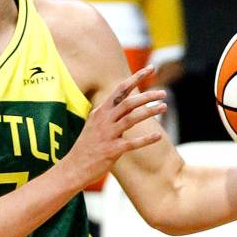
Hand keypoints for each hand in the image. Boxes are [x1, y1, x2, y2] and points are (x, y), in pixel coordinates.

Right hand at [66, 66, 166, 182]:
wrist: (73, 167)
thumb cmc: (87, 146)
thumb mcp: (95, 124)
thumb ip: (109, 114)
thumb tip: (124, 105)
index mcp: (100, 112)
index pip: (120, 90)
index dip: (136, 77)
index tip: (150, 68)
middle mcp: (103, 120)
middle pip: (127, 102)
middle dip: (147, 96)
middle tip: (164, 93)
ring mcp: (107, 135)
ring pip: (131, 118)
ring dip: (149, 112)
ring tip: (164, 107)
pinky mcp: (112, 150)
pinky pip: (131, 143)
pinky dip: (145, 139)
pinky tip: (158, 136)